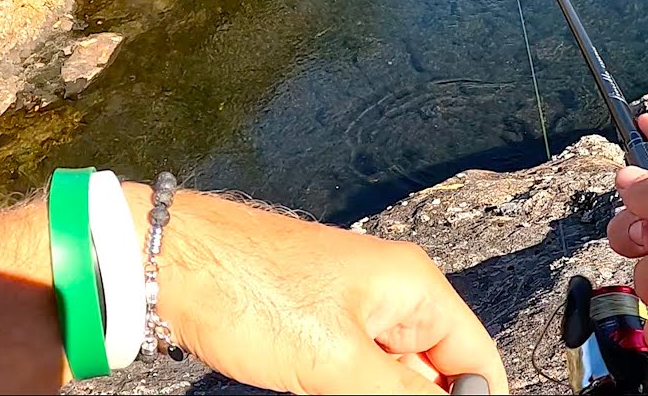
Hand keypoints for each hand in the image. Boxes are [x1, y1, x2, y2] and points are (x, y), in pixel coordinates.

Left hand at [124, 185, 507, 394]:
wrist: (170, 264)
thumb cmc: (247, 290)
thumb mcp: (336, 362)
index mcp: (414, 288)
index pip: (477, 358)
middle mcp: (394, 294)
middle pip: (438, 370)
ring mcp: (355, 310)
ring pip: (394, 375)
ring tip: (330, 390)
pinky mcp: (320, 326)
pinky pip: (357, 371)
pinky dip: (353, 392)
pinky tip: (325, 394)